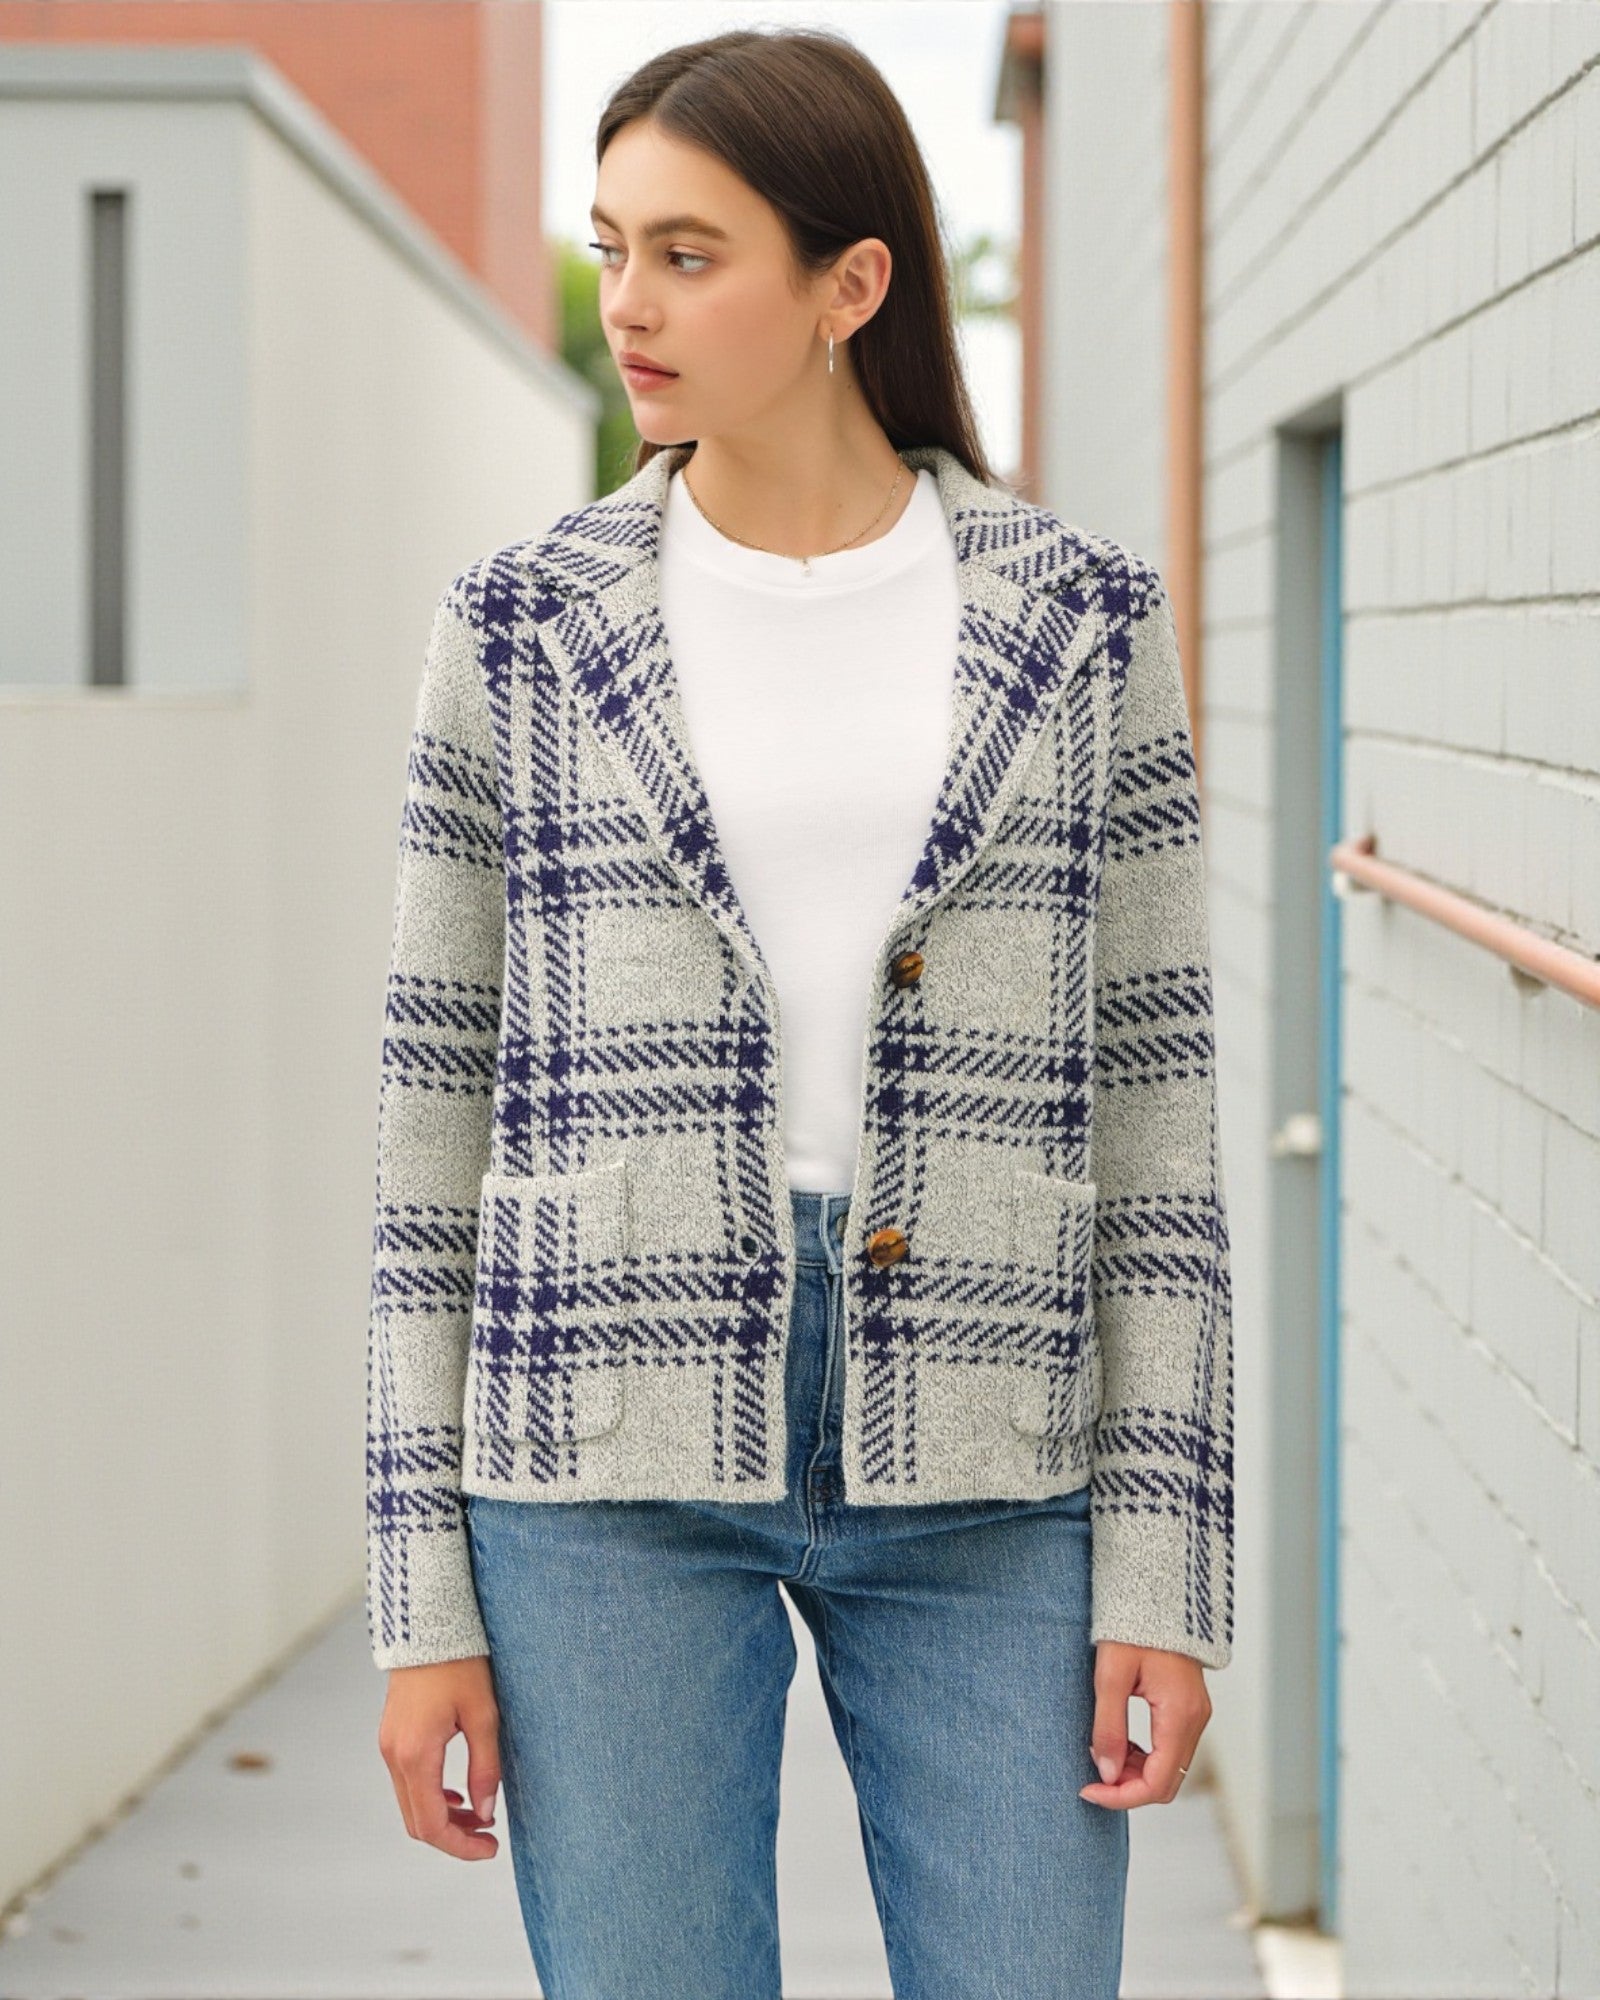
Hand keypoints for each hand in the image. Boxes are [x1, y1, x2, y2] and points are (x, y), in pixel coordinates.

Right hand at [378, 1654, 502, 1858]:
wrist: (427, 1625)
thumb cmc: (461, 1664)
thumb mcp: (483, 1715)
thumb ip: (485, 1768)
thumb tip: (485, 1814)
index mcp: (416, 1754)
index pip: (432, 1824)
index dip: (461, 1846)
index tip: (491, 1849)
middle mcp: (395, 1756)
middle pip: (417, 1822)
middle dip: (453, 1837)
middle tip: (488, 1838)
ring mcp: (389, 1747)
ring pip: (411, 1804)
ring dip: (442, 1817)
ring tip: (478, 1816)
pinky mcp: (392, 1738)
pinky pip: (407, 1782)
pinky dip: (431, 1796)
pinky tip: (457, 1793)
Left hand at [1078, 1641, 1211, 1809]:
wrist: (1155, 1593)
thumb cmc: (1132, 1627)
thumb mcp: (1111, 1676)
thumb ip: (1109, 1728)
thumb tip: (1107, 1774)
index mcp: (1179, 1715)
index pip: (1157, 1783)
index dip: (1122, 1797)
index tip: (1089, 1790)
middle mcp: (1195, 1720)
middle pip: (1167, 1783)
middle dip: (1129, 1789)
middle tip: (1093, 1776)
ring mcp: (1196, 1715)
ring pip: (1170, 1768)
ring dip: (1136, 1773)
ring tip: (1102, 1752)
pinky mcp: (1189, 1709)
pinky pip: (1171, 1749)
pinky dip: (1146, 1757)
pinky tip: (1120, 1741)